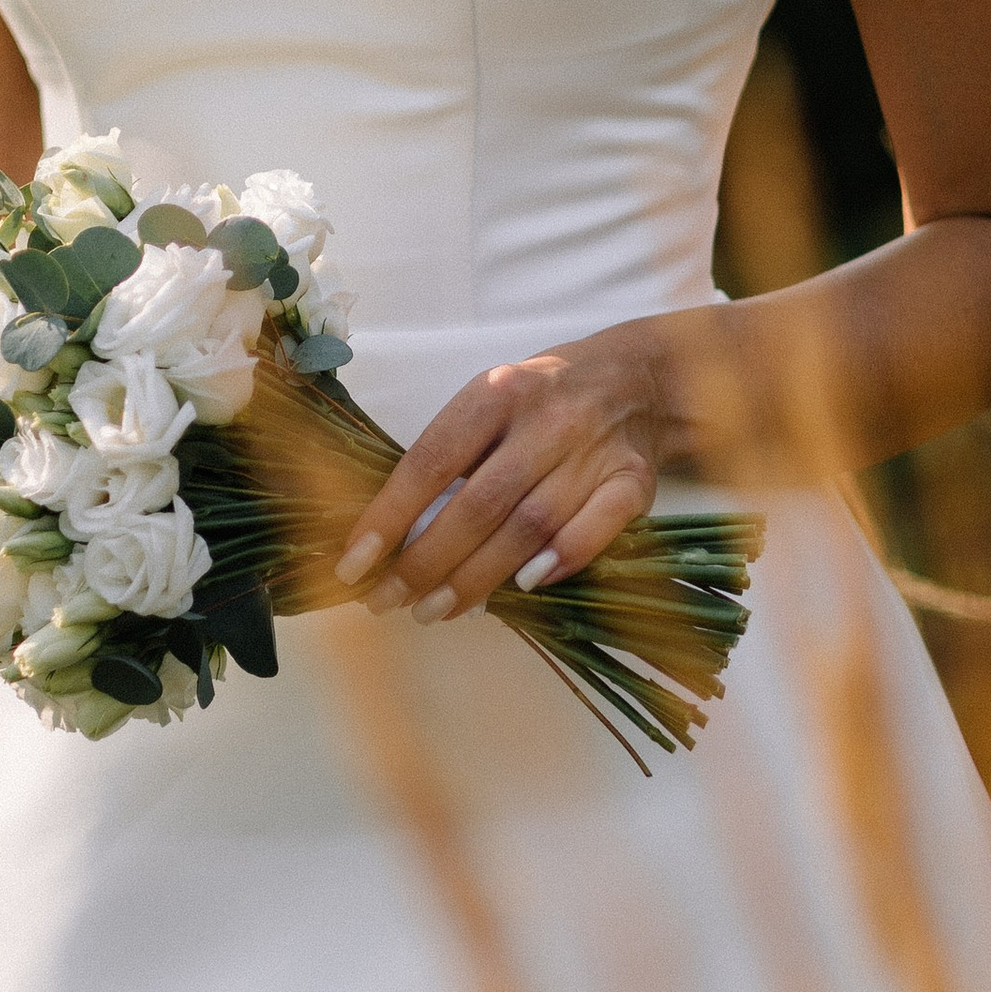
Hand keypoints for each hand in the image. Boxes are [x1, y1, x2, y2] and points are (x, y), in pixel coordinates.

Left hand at [331, 326, 682, 620]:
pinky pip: (597, 528)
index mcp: (496, 392)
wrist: (637, 380)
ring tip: (436, 610)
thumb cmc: (541, 401)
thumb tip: (390, 538)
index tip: (353, 565)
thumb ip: (450, 460)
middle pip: (479, 504)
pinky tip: (524, 590)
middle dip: (426, 563)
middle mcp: (546, 419)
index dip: (389, 518)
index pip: (431, 461)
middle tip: (388, 602)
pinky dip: (559, 560)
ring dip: (479, 578)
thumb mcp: (488, 404)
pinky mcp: (634, 479)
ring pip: (530, 526)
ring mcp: (594, 450)